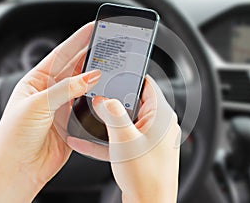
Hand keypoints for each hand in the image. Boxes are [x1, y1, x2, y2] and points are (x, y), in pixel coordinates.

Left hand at [0, 22, 100, 201]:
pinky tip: (105, 91)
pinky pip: (88, 104)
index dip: (77, 41)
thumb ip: (66, 89)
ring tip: (111, 64)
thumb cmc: (15, 137)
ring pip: (83, 85)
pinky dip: (98, 97)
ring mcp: (62, 105)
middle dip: (91, 55)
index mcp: (36, 81)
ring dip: (96, 76)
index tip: (92, 29)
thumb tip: (90, 76)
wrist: (19, 169)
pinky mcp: (71, 120)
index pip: (60, 55)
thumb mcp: (37, 105)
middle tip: (108, 45)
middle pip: (74, 67)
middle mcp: (50, 91)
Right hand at [68, 75, 180, 202]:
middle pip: (135, 102)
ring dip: (109, 121)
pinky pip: (125, 138)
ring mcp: (152, 138)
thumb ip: (112, 114)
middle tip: (98, 97)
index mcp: (161, 116)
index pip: (148, 84)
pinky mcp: (144, 150)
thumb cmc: (146, 177)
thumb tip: (103, 99)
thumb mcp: (124, 139)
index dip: (131, 76)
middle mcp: (160, 125)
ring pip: (128, 121)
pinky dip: (109, 139)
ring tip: (92, 118)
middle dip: (115, 100)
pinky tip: (88, 142)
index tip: (115, 73)